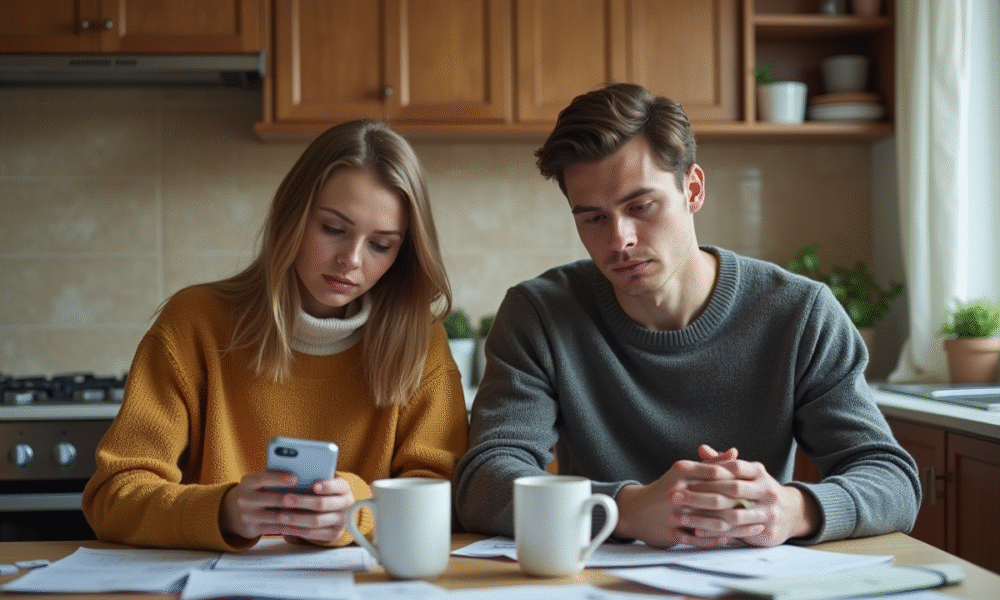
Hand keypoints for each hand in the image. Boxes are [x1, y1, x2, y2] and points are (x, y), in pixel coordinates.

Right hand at [219, 470, 354, 543]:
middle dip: (292, 498)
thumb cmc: (256, 491)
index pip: (263, 478)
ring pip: (275, 515)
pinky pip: (275, 528)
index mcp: (247, 482)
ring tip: (311, 510)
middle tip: (310, 497)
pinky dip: (291, 525)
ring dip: (295, 513)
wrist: (232, 511)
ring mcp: (247, 516)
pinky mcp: (252, 529)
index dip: (279, 478)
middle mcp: (244, 499)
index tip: (295, 477)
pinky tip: (304, 522)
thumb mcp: (258, 482)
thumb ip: (274, 477)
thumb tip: (302, 474)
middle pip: (271, 498)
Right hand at [614, 448, 752, 548]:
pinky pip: (699, 539)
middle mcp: (677, 491)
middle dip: (742, 504)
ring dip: (736, 525)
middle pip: (716, 498)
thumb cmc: (666, 488)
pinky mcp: (670, 533)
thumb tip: (735, 452)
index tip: (756, 485)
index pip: (717, 474)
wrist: (635, 510)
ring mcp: (673, 514)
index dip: (738, 480)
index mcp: (681, 471)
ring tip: (756, 525)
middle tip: (762, 507)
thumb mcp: (684, 471)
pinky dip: (718, 540)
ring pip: (711, 521)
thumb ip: (711, 463)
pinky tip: (733, 539)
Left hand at [678, 446, 820, 546]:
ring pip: (733, 514)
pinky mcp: (768, 529)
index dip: (708, 470)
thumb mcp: (745, 474)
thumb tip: (701, 449)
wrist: (792, 512)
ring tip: (681, 515)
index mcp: (758, 472)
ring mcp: (769, 510)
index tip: (682, 474)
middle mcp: (766, 489)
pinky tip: (697, 531)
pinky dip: (717, 533)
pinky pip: (738, 532)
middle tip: (675, 495)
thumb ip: (722, 463)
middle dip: (701, 493)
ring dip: (705, 516)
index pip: (733, 467)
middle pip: (732, 490)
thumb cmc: (758, 490)